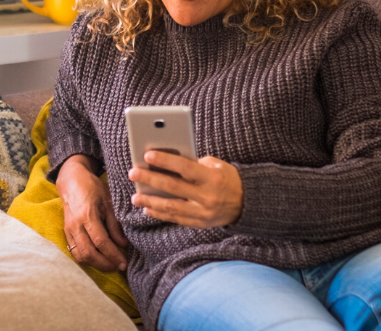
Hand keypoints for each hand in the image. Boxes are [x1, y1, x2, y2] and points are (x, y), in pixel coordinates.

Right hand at [56, 155, 128, 271]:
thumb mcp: (108, 202)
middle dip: (105, 264)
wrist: (71, 182)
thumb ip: (115, 224)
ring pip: (80, 256)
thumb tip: (123, 244)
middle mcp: (75, 226)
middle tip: (119, 267)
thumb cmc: (93, 189)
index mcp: (87, 216)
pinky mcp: (66, 234)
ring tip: (110, 265)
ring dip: (95, 264)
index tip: (124, 263)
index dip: (113, 255)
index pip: (101, 242)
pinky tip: (98, 259)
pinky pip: (75, 252)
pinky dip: (87, 259)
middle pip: (88, 253)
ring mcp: (68, 231)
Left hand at [128, 151, 242, 227]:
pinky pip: (176, 219)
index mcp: (212, 178)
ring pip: (171, 207)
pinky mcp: (199, 223)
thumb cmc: (227, 178)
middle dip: (151, 180)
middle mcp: (207, 197)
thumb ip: (194, 164)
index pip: (185, 168)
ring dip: (151, 202)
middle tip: (133, 174)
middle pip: (173, 187)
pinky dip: (161, 214)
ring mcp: (203, 213)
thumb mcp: (216, 165)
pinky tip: (148, 209)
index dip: (166, 161)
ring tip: (135, 197)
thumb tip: (167, 163)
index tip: (147, 155)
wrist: (247, 203)